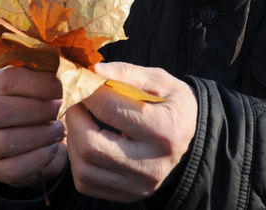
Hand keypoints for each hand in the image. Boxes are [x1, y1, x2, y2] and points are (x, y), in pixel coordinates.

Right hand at [0, 67, 66, 187]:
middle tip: (60, 110)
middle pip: (0, 110)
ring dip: (42, 135)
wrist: (40, 139)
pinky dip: (40, 157)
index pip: (9, 79)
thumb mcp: (46, 85)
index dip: (39, 83)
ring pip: (7, 141)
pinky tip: (52, 147)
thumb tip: (72, 69)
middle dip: (38, 110)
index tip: (63, 87)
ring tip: (59, 130)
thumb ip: (53, 75)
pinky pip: (16, 167)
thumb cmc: (46, 104)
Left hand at [65, 62, 197, 202]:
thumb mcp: (161, 81)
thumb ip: (128, 73)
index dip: (88, 92)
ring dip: (73, 141)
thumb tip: (95, 70)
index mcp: (163, 129)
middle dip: (74, 119)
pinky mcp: (129, 194)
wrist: (193, 135)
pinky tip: (87, 143)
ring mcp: (139, 184)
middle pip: (91, 146)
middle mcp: (152, 163)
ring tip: (81, 122)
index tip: (83, 82)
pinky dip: (78, 161)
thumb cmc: (174, 103)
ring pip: (83, 169)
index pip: (109, 110)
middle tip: (77, 103)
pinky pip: (86, 183)